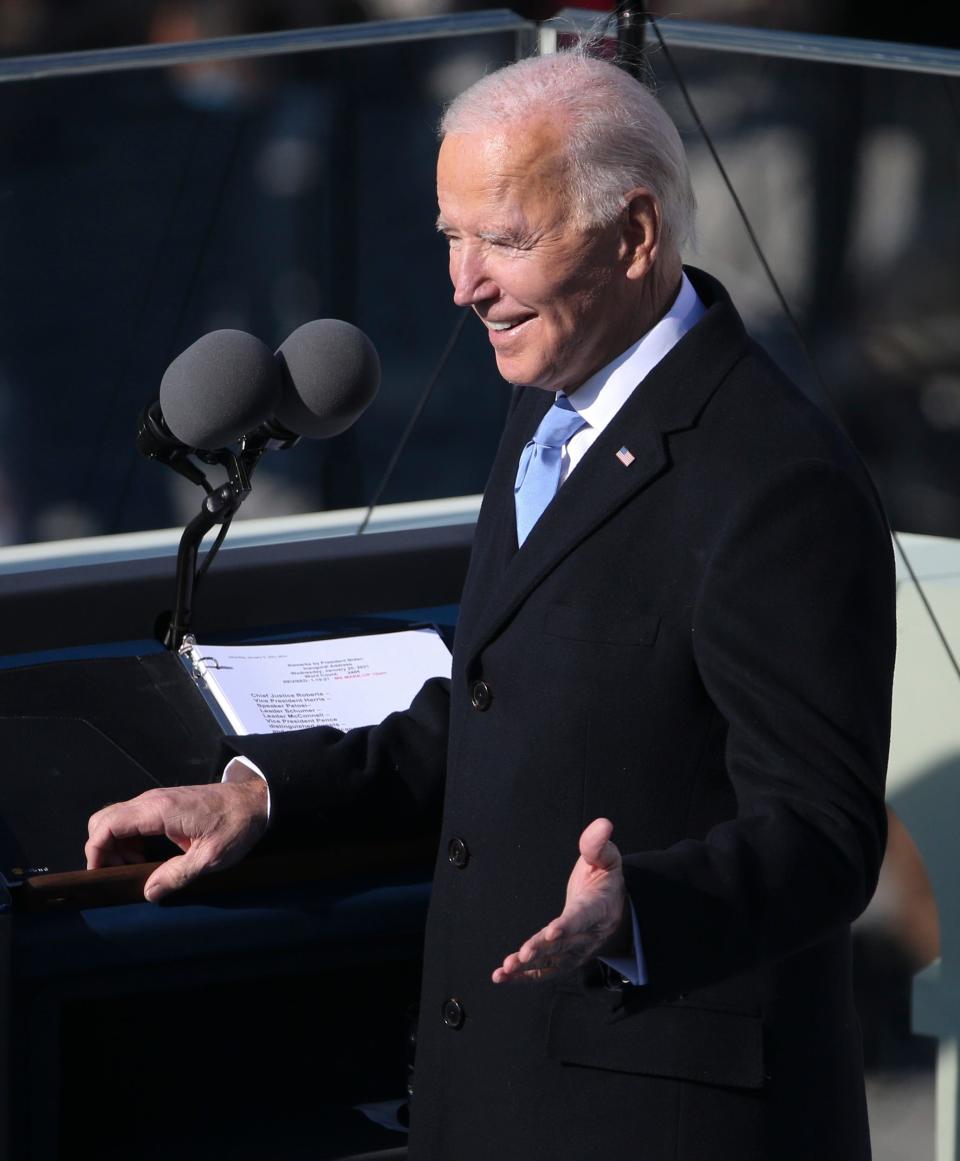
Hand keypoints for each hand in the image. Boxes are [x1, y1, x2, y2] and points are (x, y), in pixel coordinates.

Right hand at [85, 779, 268, 901]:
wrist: (256, 799)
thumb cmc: (237, 824)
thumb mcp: (209, 857)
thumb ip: (176, 875)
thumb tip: (148, 892)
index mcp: (158, 810)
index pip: (107, 825)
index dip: (95, 851)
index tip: (100, 874)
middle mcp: (152, 800)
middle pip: (105, 819)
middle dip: (103, 849)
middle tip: (122, 872)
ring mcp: (157, 799)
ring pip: (117, 818)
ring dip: (117, 845)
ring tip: (136, 867)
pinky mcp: (165, 803)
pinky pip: (133, 818)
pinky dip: (129, 838)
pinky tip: (146, 856)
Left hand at [492, 817, 627, 983]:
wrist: (614, 908)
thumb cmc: (605, 880)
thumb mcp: (607, 858)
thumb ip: (599, 844)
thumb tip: (603, 824)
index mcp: (599, 908)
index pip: (583, 917)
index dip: (569, 926)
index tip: (553, 931)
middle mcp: (587, 935)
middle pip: (564, 945)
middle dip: (542, 951)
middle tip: (522, 956)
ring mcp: (575, 951)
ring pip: (551, 963)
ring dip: (528, 969)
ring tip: (505, 970)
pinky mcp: (563, 960)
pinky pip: (543, 972)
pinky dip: (523, 976)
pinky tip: (502, 976)